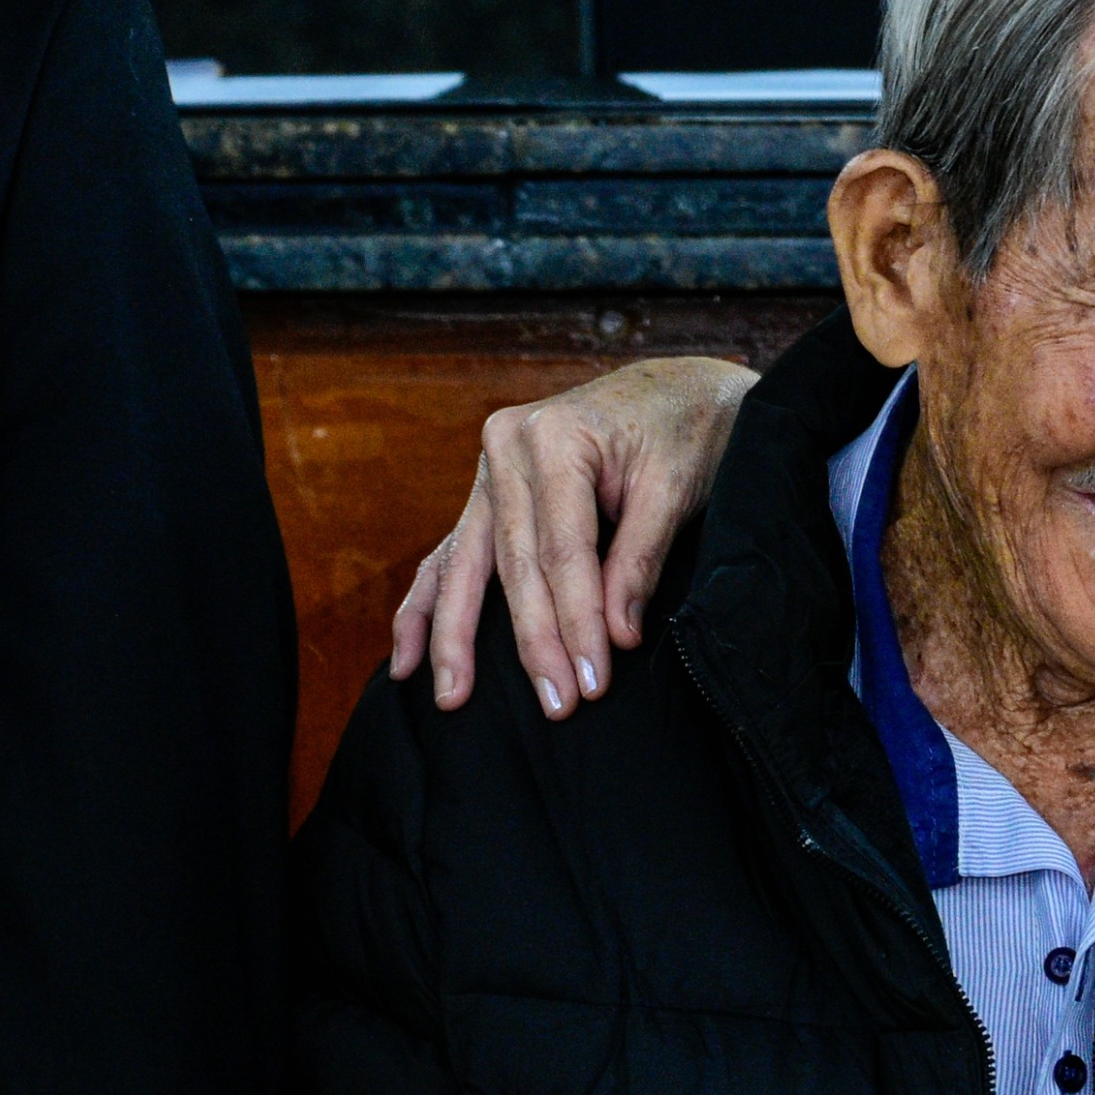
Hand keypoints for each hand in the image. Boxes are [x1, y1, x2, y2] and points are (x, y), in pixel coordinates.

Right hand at [389, 356, 759, 715]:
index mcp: (553, 436)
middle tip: (555, 705)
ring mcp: (490, 470)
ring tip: (450, 698)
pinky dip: (430, 605)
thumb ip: (639, 560)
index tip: (593, 681)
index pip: (562, 550)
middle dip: (533, 642)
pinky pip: (453, 554)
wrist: (680, 389)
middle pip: (513, 564)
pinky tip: (409, 658)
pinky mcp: (489, 493)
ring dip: (456, 636)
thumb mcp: (676, 487)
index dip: (577, 620)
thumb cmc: (685, 431)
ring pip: (468, 564)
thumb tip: (615, 637)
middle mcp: (507, 448)